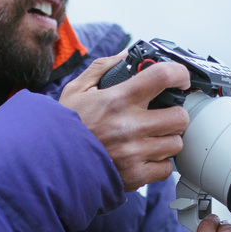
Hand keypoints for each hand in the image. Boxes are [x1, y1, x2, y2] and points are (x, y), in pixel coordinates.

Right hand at [59, 52, 189, 191]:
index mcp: (117, 100)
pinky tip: (144, 156)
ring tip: (151, 137)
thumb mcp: (77, 90)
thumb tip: (126, 55)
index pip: (162, 76)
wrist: (50, 164)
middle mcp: (129, 126)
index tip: (180, 79)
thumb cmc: (65, 128)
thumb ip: (103, 68)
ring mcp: (134, 153)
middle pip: (180, 116)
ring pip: (176, 143)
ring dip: (167, 139)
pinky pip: (166, 168)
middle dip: (174, 113)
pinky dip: (159, 163)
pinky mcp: (135, 176)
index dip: (178, 74)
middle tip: (163, 114)